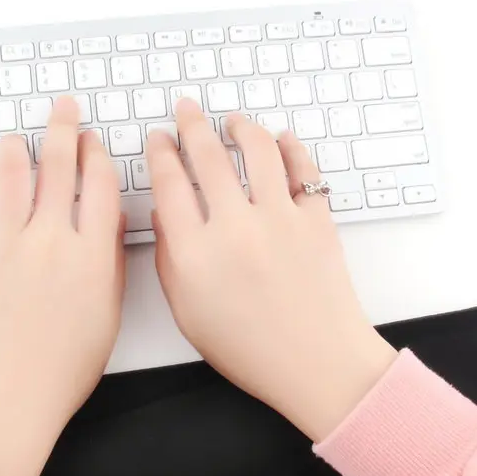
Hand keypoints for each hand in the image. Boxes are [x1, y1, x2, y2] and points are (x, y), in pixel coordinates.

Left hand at [0, 96, 124, 475]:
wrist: (7, 401)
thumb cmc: (64, 369)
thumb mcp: (107, 314)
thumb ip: (108, 260)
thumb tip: (109, 218)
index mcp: (89, 254)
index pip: (99, 184)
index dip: (98, 155)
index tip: (95, 142)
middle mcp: (48, 239)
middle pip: (57, 166)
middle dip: (63, 128)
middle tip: (64, 107)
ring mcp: (3, 246)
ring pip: (11, 175)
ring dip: (17, 147)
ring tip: (19, 135)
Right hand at [147, 99, 396, 441]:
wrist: (318, 364)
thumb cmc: (251, 350)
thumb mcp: (189, 314)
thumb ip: (168, 262)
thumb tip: (163, 215)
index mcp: (195, 253)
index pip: (168, 184)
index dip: (160, 153)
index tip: (158, 140)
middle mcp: (235, 227)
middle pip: (207, 156)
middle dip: (191, 125)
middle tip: (186, 110)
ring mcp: (279, 219)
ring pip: (257, 150)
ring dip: (241, 127)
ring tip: (233, 121)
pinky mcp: (316, 220)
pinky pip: (303, 169)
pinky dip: (291, 147)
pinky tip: (281, 140)